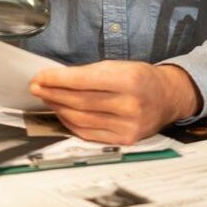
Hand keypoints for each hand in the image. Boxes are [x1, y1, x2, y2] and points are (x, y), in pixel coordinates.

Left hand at [29, 60, 201, 144]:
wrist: (169, 98)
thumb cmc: (142, 78)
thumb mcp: (121, 66)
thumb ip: (91, 73)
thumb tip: (57, 79)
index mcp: (130, 80)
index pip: (84, 81)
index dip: (58, 80)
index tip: (40, 77)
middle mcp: (130, 106)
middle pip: (80, 102)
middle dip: (53, 94)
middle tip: (37, 87)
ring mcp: (127, 126)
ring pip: (81, 119)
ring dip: (59, 108)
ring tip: (47, 99)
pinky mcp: (123, 140)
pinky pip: (88, 134)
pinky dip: (70, 124)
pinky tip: (62, 113)